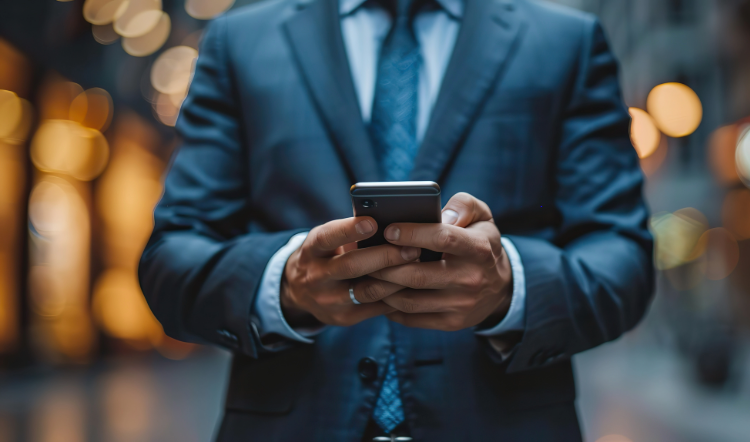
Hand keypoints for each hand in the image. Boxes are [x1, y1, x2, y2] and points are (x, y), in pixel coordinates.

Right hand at [281, 217, 419, 326]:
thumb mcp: (328, 240)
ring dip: (397, 278)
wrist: (300, 290)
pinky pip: (376, 308)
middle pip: (352, 267)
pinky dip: (397, 295)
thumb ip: (351, 232)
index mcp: (312, 250)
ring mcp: (329, 301)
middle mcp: (316, 276)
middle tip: (412, 248)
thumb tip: (389, 221)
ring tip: (417, 266)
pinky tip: (412, 285)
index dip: (349, 230)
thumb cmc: (326, 254)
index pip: (328, 238)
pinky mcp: (344, 318)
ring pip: (368, 291)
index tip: (373, 222)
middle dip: (386, 257)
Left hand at [371, 193, 511, 330]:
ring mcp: (461, 305)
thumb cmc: (481, 242)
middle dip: (386, 266)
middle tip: (367, 256)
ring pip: (410, 300)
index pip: (442, 239)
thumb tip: (441, 215)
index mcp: (478, 249)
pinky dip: (391, 307)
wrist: (501, 286)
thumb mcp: (482, 217)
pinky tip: (381, 293)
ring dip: (383, 288)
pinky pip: (412, 318)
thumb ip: (463, 205)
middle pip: (418, 275)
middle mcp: (471, 279)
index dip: (412, 233)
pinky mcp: (451, 323)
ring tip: (369, 274)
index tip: (389, 230)